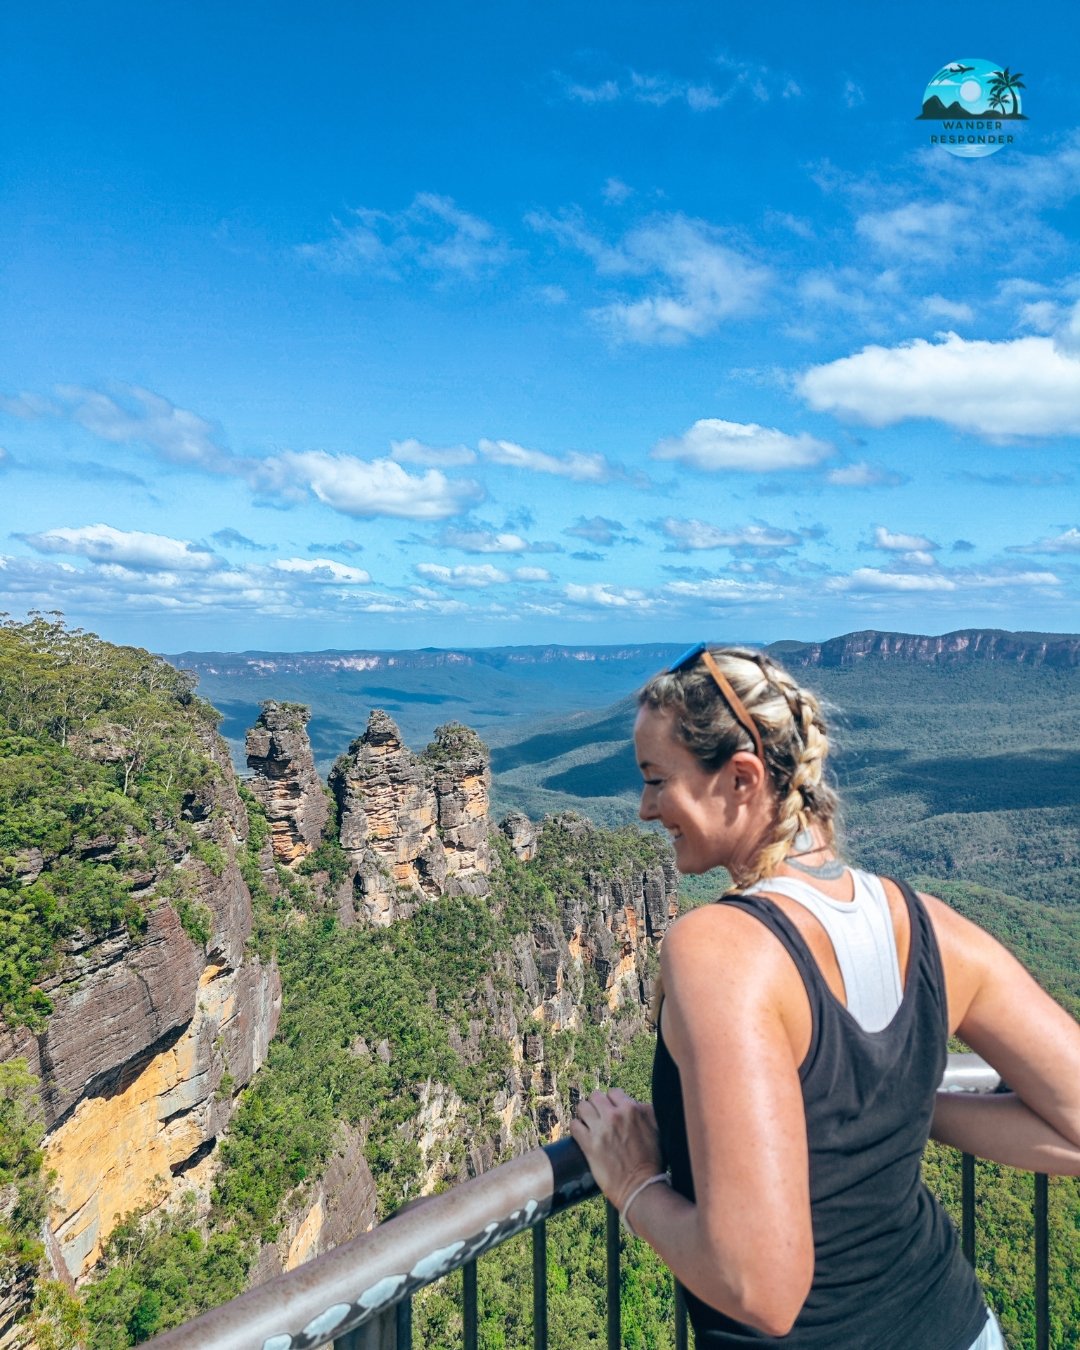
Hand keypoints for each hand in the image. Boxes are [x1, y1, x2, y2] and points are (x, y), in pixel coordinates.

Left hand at [569, 1087, 663, 1210]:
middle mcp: (615, 1116)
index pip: (613, 1092)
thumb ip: (646, 1112)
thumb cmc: (652, 1161)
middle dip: (597, 1106)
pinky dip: (577, 1129)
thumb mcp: (657, 1129)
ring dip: (585, 1115)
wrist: (641, 1187)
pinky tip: (582, 1135)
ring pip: (582, 1107)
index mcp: (632, 1109)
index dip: (612, 1102)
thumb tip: (637, 1104)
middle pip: (595, 1097)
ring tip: (589, 1125)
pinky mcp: (588, 1145)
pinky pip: (574, 1125)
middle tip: (599, 1118)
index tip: (612, 1112)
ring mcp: (600, 1129)